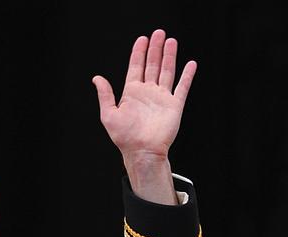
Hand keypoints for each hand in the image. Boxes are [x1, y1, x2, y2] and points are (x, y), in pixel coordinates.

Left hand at [93, 30, 195, 203]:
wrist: (142, 151)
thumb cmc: (124, 137)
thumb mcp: (109, 114)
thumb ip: (105, 95)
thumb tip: (97, 78)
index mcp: (131, 93)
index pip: (136, 67)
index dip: (138, 53)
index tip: (142, 39)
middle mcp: (147, 93)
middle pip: (152, 65)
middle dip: (155, 49)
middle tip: (158, 33)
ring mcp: (162, 97)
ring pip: (167, 71)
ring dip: (169, 56)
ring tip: (171, 41)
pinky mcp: (174, 105)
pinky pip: (182, 87)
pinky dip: (187, 75)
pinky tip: (190, 64)